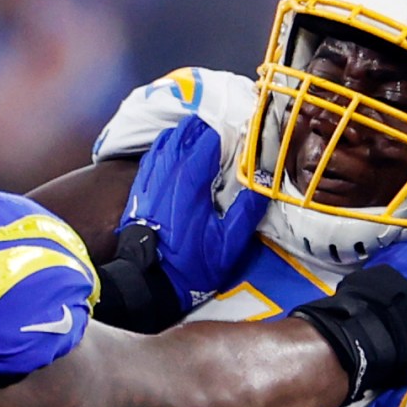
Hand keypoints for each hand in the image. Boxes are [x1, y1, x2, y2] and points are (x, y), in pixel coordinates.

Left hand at [120, 117, 257, 306]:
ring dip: (189, 132)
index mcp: (190, 179)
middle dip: (210, 125)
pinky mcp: (141, 184)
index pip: (210, 137)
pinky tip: (181, 149)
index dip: (229, 130)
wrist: (147, 280)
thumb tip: (265, 182)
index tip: (245, 130)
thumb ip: (248, 209)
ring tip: (208, 135)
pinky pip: (156, 152)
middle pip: (188, 131)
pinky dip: (171, 144)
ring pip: (170, 138)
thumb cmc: (191, 264)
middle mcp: (167, 170)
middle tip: (229, 130)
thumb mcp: (229, 243)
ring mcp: (151, 175)